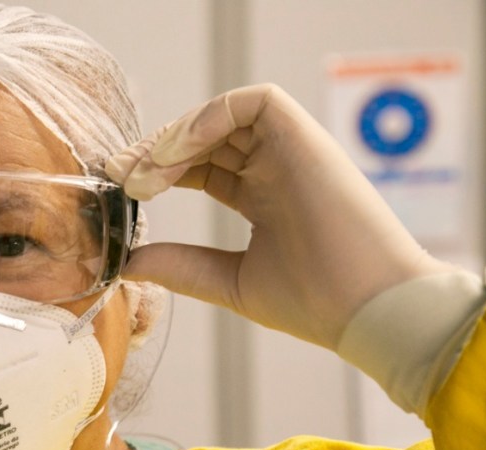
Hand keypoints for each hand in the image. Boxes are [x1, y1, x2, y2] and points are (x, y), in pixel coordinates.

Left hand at [106, 84, 454, 349]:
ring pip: (221, 116)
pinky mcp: (304, 136)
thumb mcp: (229, 281)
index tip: (122, 190)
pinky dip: (207, 118)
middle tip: (119, 175)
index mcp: (263, 198)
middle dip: (155, 152)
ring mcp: (291, 150)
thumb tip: (127, 261)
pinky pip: (252, 102)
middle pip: (204, 138)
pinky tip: (174, 155)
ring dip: (173, 139)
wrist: (366, 311)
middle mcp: (276, 168)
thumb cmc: (314, 303)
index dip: (159, 172)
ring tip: (144, 177)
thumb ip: (180, 265)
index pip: (200, 167)